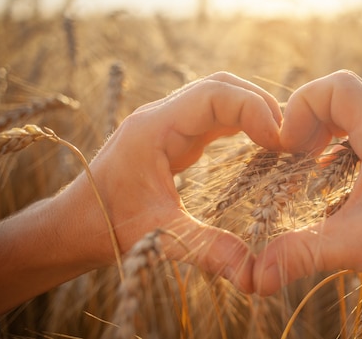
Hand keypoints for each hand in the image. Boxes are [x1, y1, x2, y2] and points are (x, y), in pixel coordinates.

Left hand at [67, 72, 282, 292]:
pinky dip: (241, 121)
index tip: (279, 141)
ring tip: (279, 139)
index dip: (254, 109)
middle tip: (287, 138)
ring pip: (218, 95)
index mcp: (155, 127)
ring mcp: (168, 122)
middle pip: (221, 86)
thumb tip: (255, 275)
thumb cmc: (107, 226)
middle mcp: (162, 116)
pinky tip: (259, 143)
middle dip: (259, 104)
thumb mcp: (159, 238)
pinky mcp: (174, 134)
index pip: (214, 94)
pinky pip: (214, 115)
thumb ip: (208, 251)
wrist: (74, 224)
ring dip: (252, 110)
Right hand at [252, 70, 361, 337]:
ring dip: (327, 136)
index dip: (301, 106)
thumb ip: (302, 253)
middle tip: (292, 156)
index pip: (337, 85)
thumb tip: (255, 276)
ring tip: (308, 169)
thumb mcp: (358, 245)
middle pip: (344, 98)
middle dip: (309, 121)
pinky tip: (337, 189)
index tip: (287, 147)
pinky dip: (345, 154)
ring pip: (359, 120)